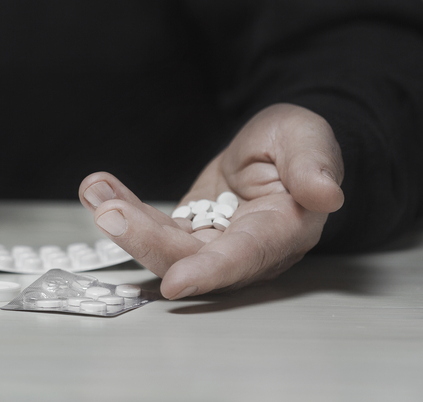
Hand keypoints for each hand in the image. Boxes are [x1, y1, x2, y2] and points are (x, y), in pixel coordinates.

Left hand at [79, 103, 344, 298]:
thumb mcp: (307, 138)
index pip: (245, 255)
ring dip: (125, 222)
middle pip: (191, 259)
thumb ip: (313, 165)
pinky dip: (124, 208)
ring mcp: (214, 245)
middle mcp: (245, 249)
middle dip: (144, 239)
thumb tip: (327, 194)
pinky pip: (153, 228)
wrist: (280, 149)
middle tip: (108, 210)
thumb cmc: (299, 143)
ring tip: (95, 189)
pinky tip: (98, 188)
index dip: (210, 271)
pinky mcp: (190, 234)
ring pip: (165, 248)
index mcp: (282, 229)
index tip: (175, 283)